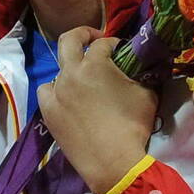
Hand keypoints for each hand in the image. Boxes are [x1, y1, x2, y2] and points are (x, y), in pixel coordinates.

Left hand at [36, 25, 157, 193]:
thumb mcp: (147, 93)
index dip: (115, 42)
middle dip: (83, 33)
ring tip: (83, 78)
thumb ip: (140, 74)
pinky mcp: (47, 111)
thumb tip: (142, 67)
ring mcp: (56, 92)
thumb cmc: (132, 125)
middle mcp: (70, 73)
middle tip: (95, 38)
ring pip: (57, 69)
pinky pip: (46, 91)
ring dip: (70, 68)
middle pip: (69, 40)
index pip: (104, 43)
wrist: (112, 161)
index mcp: (95, 64)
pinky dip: (55, 90)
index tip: (121, 49)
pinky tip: (65, 96)